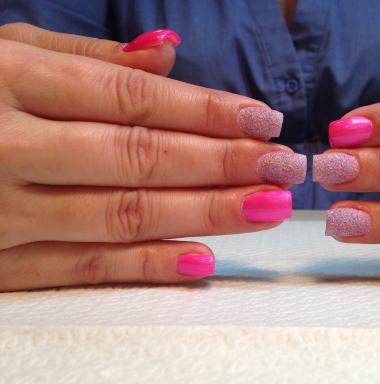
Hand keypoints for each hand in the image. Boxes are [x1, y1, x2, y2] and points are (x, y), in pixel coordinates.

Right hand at [0, 24, 303, 290]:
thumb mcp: (1, 52)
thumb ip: (87, 59)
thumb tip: (170, 55)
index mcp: (6, 81)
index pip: (130, 99)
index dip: (206, 111)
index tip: (264, 121)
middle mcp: (4, 147)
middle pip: (137, 158)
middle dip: (221, 163)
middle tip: (283, 168)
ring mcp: (0, 213)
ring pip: (120, 215)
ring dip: (204, 215)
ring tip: (265, 208)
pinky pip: (83, 267)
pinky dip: (145, 266)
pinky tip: (202, 262)